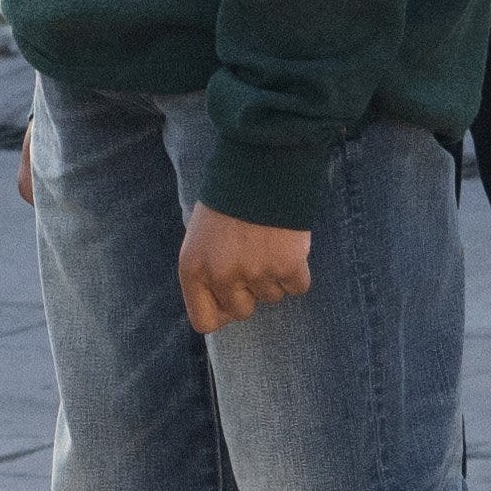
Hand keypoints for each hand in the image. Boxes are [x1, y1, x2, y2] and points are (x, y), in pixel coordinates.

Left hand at [177, 206, 314, 336]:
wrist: (259, 169)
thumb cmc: (226, 200)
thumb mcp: (199, 236)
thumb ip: (206, 270)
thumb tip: (223, 305)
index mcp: (193, 269)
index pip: (204, 321)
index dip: (220, 313)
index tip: (230, 299)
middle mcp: (222, 276)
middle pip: (242, 311)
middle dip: (249, 292)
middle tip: (252, 261)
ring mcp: (256, 273)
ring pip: (271, 298)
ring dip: (273, 277)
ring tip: (268, 245)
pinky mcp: (288, 266)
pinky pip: (297, 287)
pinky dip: (297, 272)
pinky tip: (288, 247)